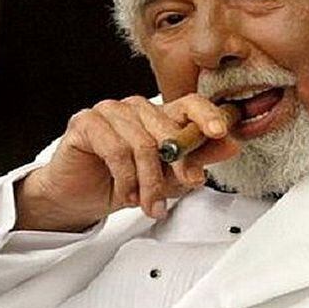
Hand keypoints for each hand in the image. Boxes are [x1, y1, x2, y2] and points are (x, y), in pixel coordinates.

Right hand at [13, 94, 239, 231]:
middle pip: (167, 130)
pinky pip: (115, 149)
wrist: (78, 198)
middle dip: (177, 167)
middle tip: (179, 190)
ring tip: (146, 204)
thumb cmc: (120, 183)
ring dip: (148, 182)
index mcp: (157, 116)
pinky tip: (124, 194)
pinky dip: (125, 178)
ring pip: (142, 144)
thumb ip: (195, 162)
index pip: (189, 103)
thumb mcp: (166, 179)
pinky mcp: (86, 122)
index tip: (220, 132)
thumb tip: (230, 146)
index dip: (207, 115)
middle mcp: (134, 108)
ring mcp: (109, 111)